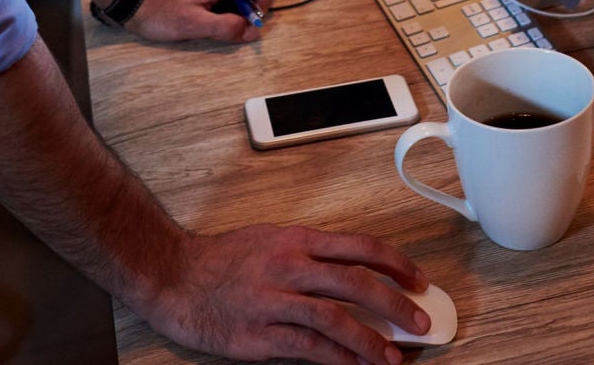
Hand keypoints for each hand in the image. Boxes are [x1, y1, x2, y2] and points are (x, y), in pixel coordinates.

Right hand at [140, 224, 428, 364]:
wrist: (173, 277)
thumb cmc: (222, 259)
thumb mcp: (271, 240)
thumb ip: (311, 255)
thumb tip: (355, 273)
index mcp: (297, 240)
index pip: (359, 247)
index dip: (395, 264)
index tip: (418, 280)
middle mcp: (290, 266)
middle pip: (356, 283)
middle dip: (396, 304)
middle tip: (420, 322)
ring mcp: (274, 301)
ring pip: (336, 319)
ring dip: (371, 341)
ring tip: (394, 357)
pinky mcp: (259, 335)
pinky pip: (308, 348)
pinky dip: (337, 360)